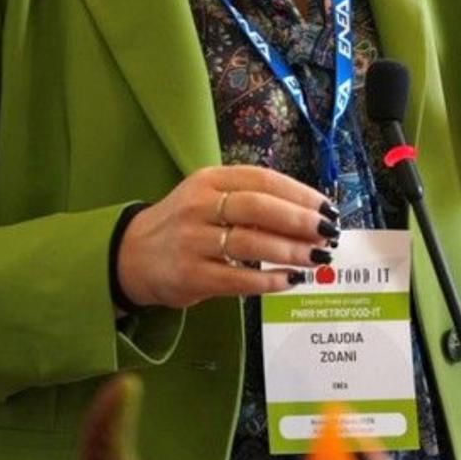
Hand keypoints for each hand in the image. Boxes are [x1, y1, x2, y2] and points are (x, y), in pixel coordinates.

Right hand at [115, 165, 339, 309]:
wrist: (133, 254)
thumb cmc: (184, 223)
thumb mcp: (208, 197)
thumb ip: (249, 199)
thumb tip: (306, 212)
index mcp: (210, 180)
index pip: (262, 179)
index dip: (298, 192)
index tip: (326, 206)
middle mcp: (200, 205)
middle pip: (259, 207)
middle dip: (299, 220)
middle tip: (327, 232)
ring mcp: (193, 241)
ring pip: (251, 242)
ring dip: (290, 251)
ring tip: (317, 258)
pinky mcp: (191, 276)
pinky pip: (238, 278)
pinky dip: (269, 279)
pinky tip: (290, 280)